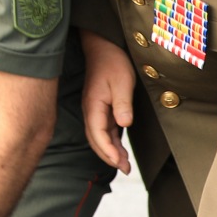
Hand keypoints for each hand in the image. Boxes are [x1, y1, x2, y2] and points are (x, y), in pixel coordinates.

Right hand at [80, 32, 134, 174]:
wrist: (103, 47)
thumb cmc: (113, 62)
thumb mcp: (122, 82)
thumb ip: (123, 104)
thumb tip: (124, 124)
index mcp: (94, 106)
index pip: (98, 134)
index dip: (108, 151)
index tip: (119, 162)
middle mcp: (91, 111)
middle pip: (96, 140)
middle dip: (109, 156)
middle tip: (125, 169)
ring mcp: (95, 110)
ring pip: (100, 137)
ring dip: (111, 151)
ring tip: (125, 165)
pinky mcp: (101, 108)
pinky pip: (104, 130)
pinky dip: (112, 142)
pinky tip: (120, 150)